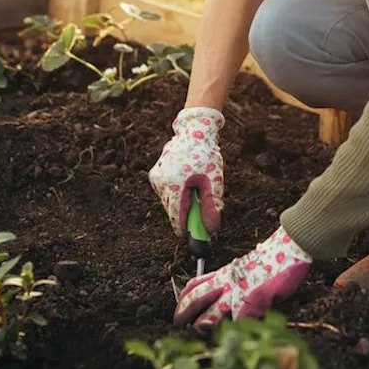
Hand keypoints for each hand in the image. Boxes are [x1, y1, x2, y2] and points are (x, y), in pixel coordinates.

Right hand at [149, 107, 225, 236]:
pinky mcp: (154, 174)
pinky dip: (174, 193)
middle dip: (183, 216)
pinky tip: (185, 182)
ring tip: (193, 190)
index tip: (191, 236)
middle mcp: (161, 182)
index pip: (176, 217)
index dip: (184, 229)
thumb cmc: (206, 157)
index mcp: (175, 185)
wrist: (194, 132)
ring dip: (179, 203)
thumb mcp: (214, 182)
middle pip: (171, 210)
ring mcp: (156, 178)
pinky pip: (164, 192)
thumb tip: (211, 230)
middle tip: (197, 215)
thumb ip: (211, 207)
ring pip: (167, 202)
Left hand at [173, 227, 311, 327]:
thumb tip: (230, 292)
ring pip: (212, 314)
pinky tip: (235, 333)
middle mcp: (227, 282)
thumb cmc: (271, 258)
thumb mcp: (245, 266)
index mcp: (225, 273)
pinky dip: (236, 329)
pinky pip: (239, 321)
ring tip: (197, 331)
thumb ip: (235, 278)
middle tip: (177, 322)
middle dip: (183, 311)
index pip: (197, 283)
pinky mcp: (252, 302)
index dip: (184, 296)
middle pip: (196, 298)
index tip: (179, 305)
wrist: (287, 248)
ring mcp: (238, 293)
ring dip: (202, 325)